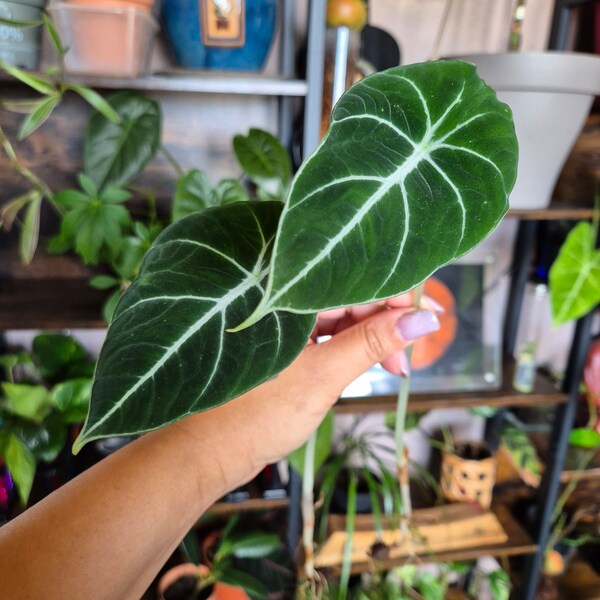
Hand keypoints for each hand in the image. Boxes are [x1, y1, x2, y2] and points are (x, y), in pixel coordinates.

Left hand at [178, 295, 440, 488]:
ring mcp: (282, 321)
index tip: (427, 318)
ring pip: (340, 316)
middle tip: (408, 356)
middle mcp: (281, 297)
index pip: (353, 277)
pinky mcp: (284, 342)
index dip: (394, 295)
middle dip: (386, 322)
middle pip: (349, 295)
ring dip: (370, 338)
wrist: (208, 452)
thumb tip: (425, 320)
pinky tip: (369, 364)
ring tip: (395, 367)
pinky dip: (349, 349)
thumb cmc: (256, 415)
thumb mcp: (323, 377)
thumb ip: (372, 343)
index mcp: (284, 292)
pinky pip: (326, 334)